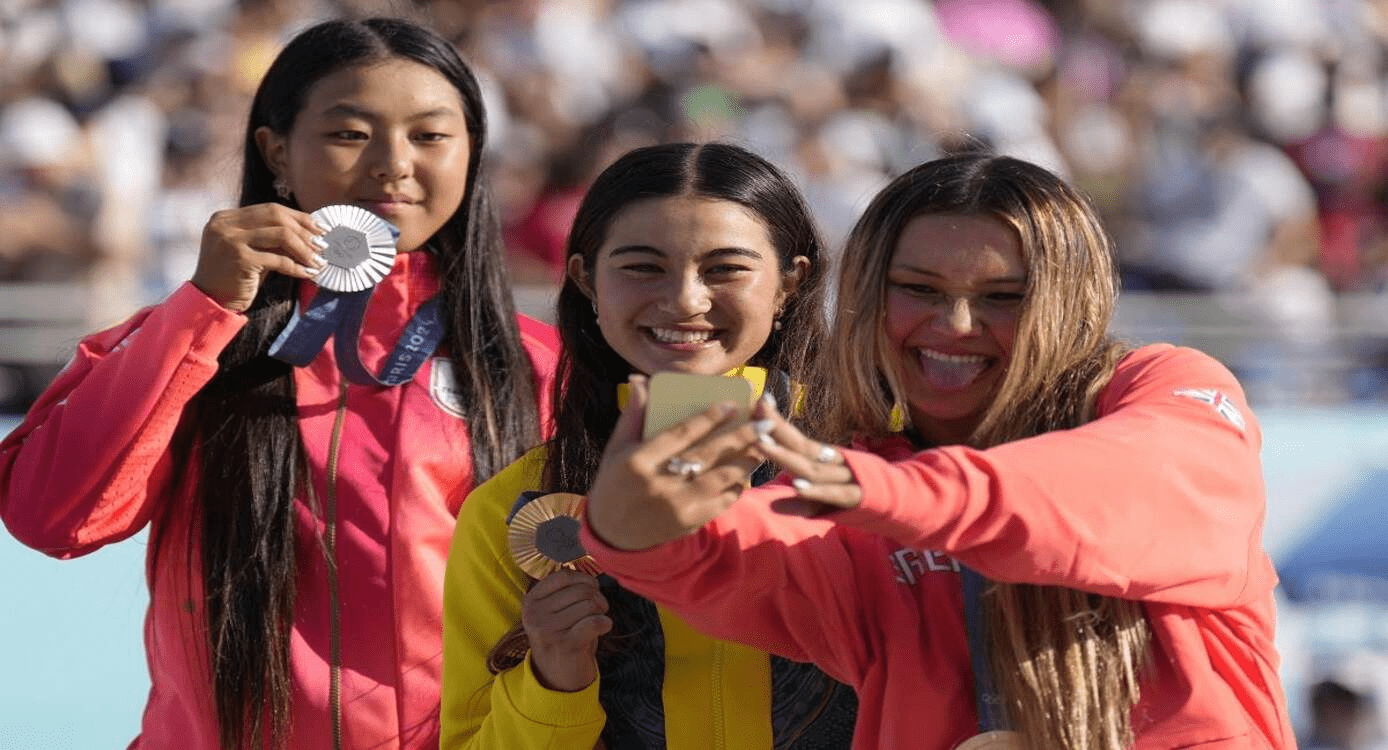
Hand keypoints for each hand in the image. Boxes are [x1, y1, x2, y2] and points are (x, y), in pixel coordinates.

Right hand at [192, 203, 327, 311]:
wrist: (209, 301)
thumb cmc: (234, 276)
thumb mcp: (251, 251)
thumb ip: (271, 238)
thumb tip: (310, 232)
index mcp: (226, 217)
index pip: (270, 209)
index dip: (298, 217)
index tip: (319, 228)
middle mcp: (226, 224)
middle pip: (277, 216)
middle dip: (304, 230)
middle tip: (323, 244)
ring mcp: (231, 240)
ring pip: (281, 235)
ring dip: (305, 249)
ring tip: (319, 260)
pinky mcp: (240, 259)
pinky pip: (279, 260)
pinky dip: (297, 267)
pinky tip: (308, 274)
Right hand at [522, 569, 611, 691]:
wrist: (556, 678)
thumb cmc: (560, 637)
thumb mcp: (552, 612)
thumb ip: (563, 591)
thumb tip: (586, 571)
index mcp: (531, 602)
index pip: (563, 576)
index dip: (584, 579)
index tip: (591, 588)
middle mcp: (536, 615)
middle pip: (580, 590)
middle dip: (597, 596)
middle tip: (599, 607)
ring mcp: (549, 630)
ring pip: (589, 605)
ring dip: (601, 611)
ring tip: (599, 619)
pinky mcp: (566, 644)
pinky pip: (595, 622)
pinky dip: (605, 623)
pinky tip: (603, 627)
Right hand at [584, 375, 766, 550]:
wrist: (613, 533)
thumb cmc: (615, 483)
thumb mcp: (616, 449)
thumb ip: (632, 415)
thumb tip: (640, 381)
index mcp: (639, 461)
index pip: (680, 434)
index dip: (708, 418)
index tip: (732, 405)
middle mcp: (659, 483)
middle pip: (708, 454)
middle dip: (740, 437)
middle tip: (764, 423)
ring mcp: (676, 506)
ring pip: (721, 479)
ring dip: (746, 462)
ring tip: (764, 446)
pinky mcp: (688, 523)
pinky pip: (721, 503)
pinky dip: (736, 488)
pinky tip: (745, 475)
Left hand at [747, 395, 861, 517]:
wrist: (903, 502)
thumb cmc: (858, 496)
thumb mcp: (827, 495)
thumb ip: (803, 498)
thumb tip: (775, 503)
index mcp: (825, 459)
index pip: (796, 438)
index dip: (777, 422)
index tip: (757, 402)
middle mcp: (834, 463)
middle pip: (801, 445)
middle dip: (776, 429)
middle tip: (753, 413)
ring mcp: (845, 478)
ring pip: (812, 467)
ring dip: (786, 456)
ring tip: (763, 444)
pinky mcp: (856, 497)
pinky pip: (833, 493)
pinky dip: (816, 490)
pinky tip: (798, 486)